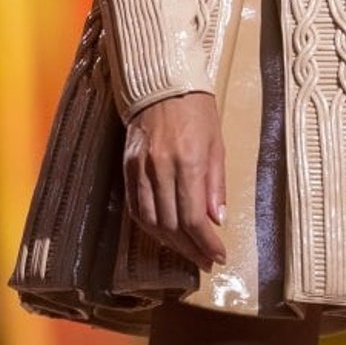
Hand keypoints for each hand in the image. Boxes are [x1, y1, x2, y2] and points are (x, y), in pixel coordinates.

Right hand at [124, 90, 226, 271]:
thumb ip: (216, 183)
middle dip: (190, 248)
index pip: (193, 217)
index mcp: (188, 161)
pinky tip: (164, 234)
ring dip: (170, 243)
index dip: (205, 243)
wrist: (162, 83)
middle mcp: (161, 168)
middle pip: (171, 225)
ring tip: (188, 251)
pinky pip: (136, 207)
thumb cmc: (197, 110)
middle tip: (205, 261)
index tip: (218, 256)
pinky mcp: (127, 167)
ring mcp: (140, 168)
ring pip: (151, 221)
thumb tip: (217, 220)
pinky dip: (150, 226)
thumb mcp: (217, 142)